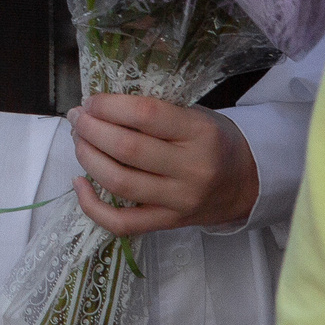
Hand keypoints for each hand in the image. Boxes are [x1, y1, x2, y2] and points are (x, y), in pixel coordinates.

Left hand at [67, 95, 258, 232]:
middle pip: (126, 149)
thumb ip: (156, 111)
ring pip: (119, 183)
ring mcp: (179, 201)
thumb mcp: (197, 115)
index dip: (109, 105)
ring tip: (79, 141)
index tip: (91, 101)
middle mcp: (192, 169)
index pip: (146, 115)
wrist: (246, 184)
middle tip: (78, 118)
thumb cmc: (214, 141)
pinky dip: (92, 206)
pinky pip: (122, 222)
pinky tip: (80, 182)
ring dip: (87, 158)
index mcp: (201, 133)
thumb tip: (99, 106)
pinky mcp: (168, 224)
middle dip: (91, 129)